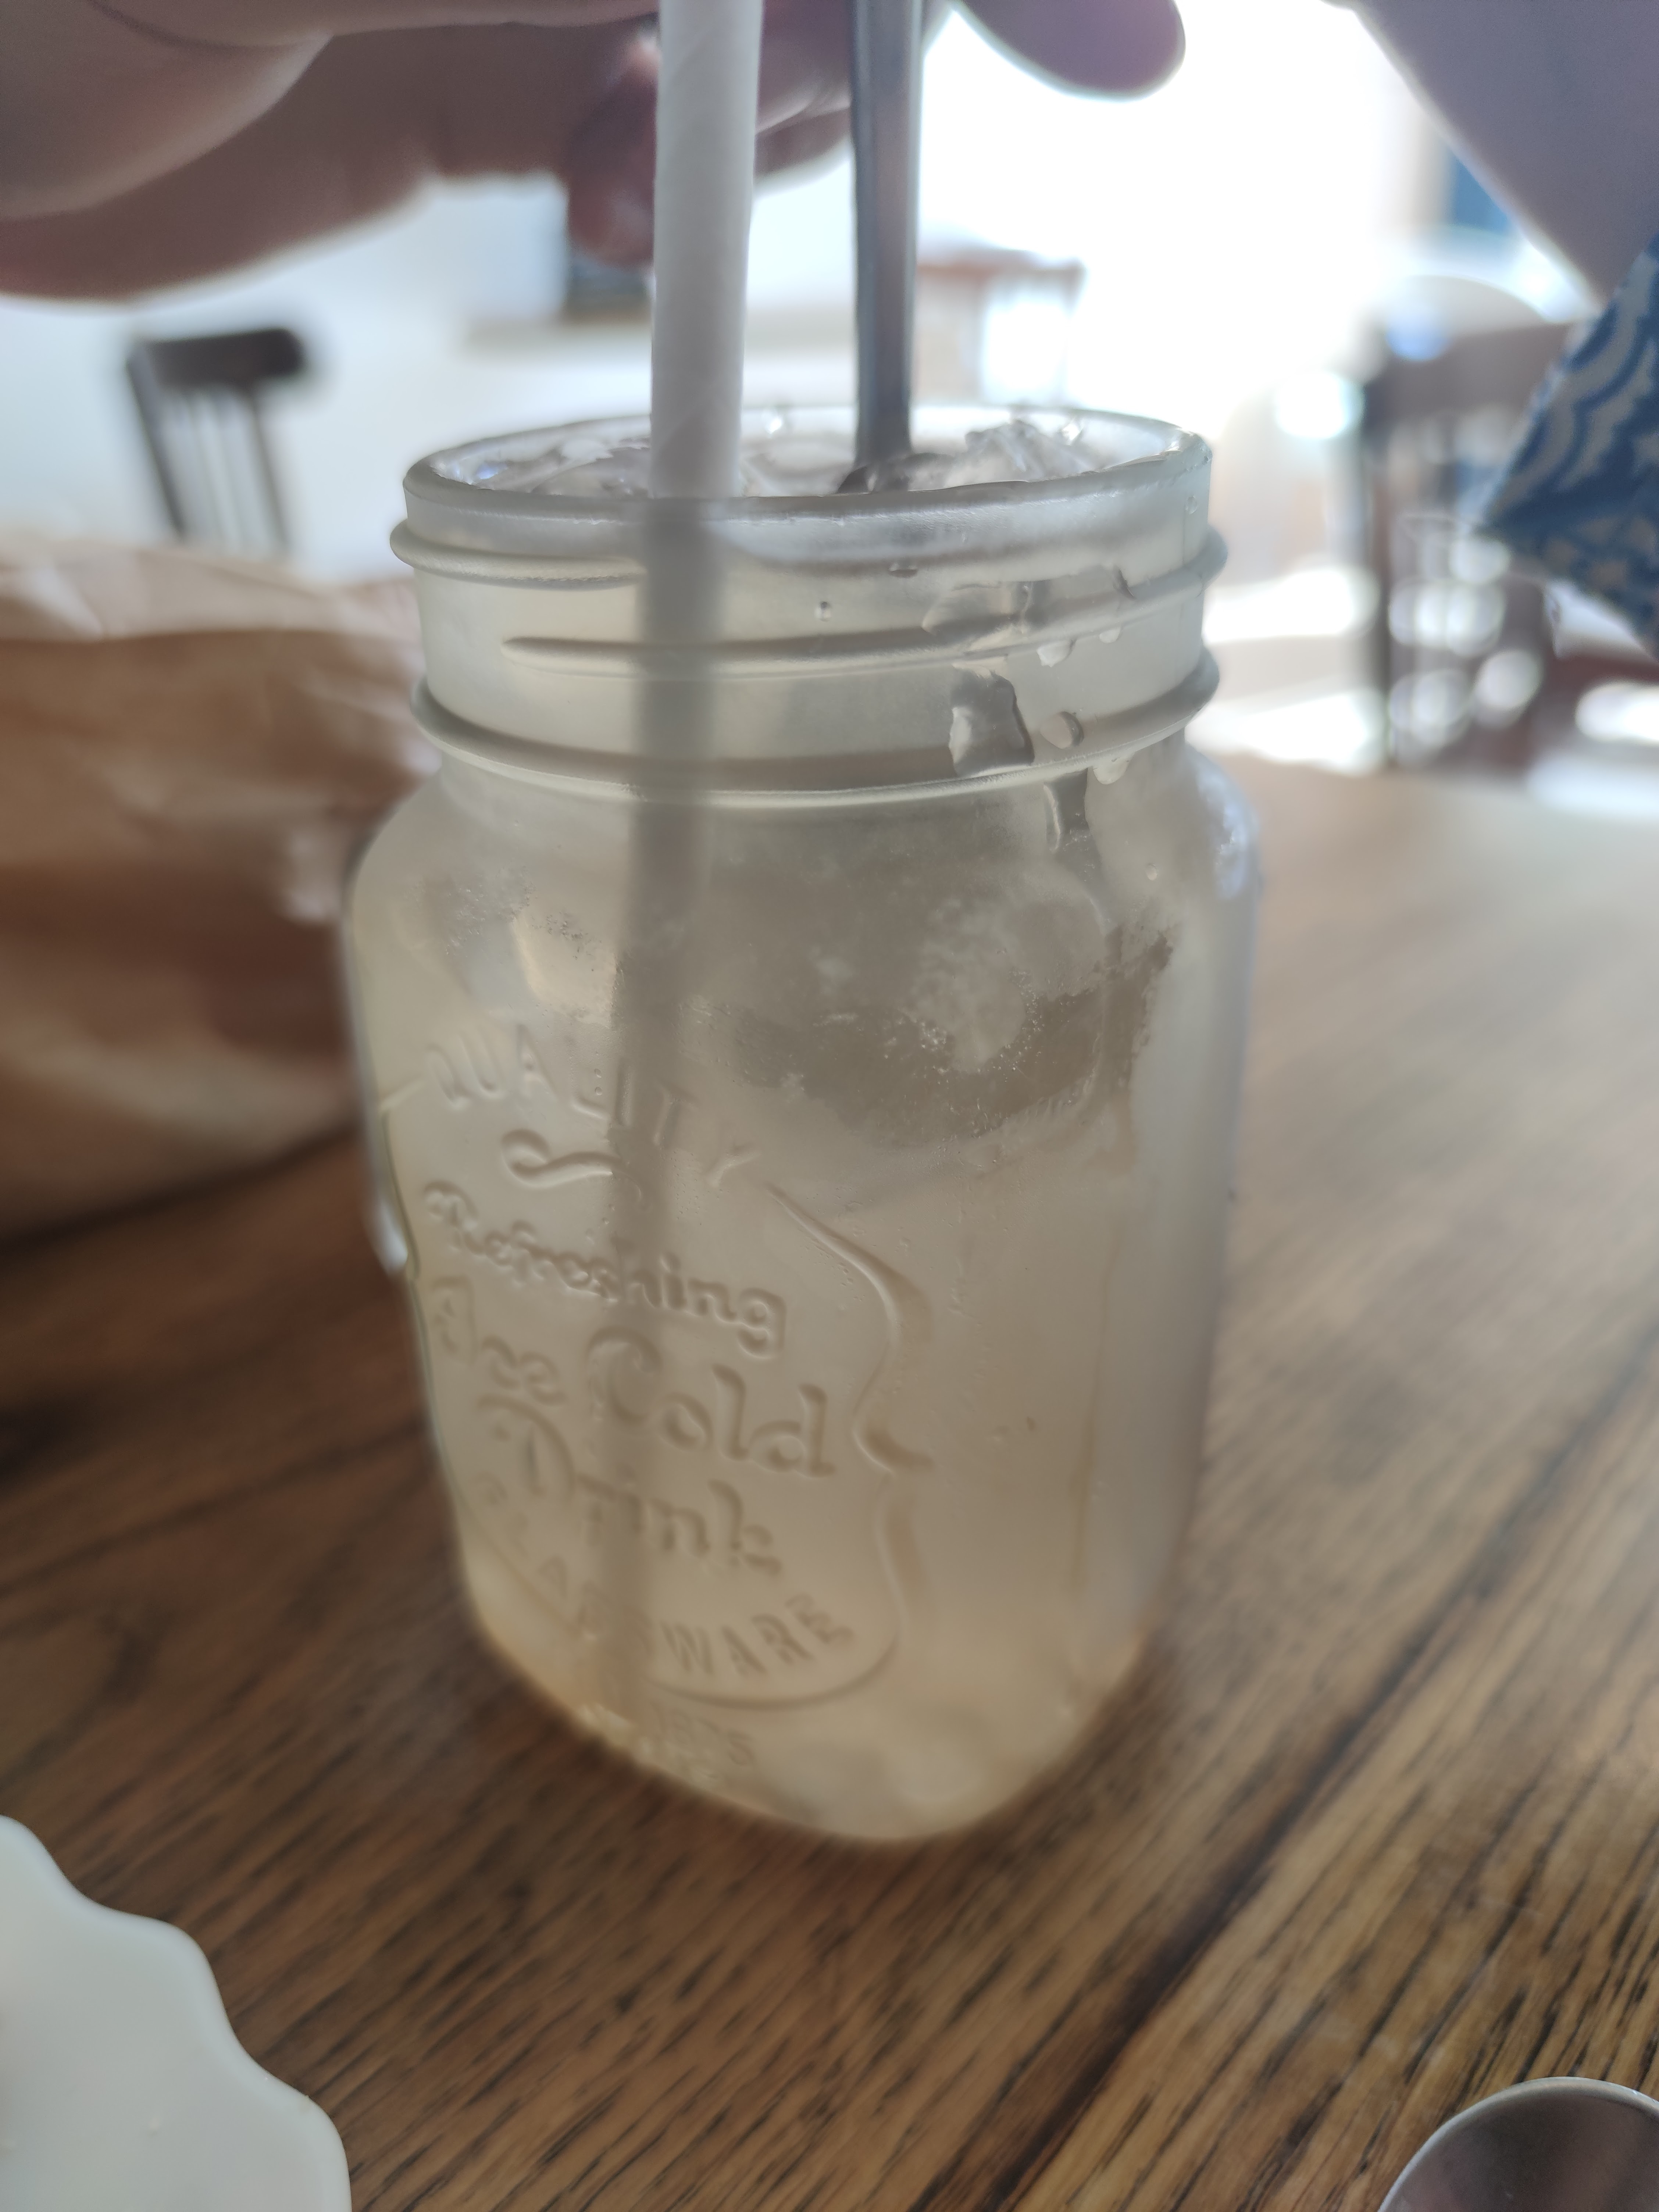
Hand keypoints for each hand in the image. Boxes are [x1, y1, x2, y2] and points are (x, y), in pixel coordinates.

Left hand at [0, 0, 1181, 298]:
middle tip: (797, 139)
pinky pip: (656, 115)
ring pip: (755, 25)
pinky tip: (601, 217)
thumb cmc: (35, 0)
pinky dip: (672, 186)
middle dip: (859, 33)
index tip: (1106, 49)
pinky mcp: (478, 57)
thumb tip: (801, 5)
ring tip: (623, 206)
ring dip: (760, 130)